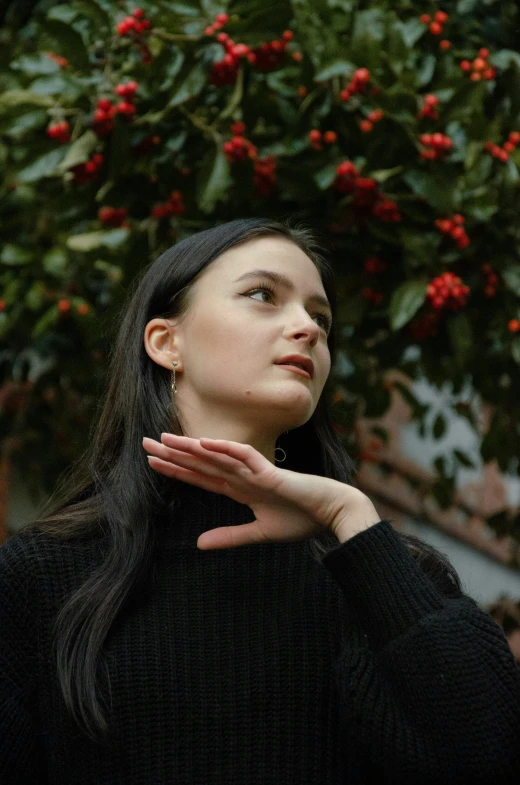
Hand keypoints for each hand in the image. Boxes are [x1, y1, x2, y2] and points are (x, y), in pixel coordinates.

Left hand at [142, 433, 380, 548]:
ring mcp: (255, 472)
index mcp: (240, 489)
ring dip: (191, 447)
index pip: (201, 477)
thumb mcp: (259, 534)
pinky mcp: (270, 473)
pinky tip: (205, 443)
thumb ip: (230, 537)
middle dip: (173, 454)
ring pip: (216, 456)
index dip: (177, 470)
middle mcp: (242, 477)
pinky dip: (225, 449)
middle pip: (201, 463)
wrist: (332, 514)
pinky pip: (245, 457)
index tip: (153, 463)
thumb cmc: (302, 520)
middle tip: (144, 444)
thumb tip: (198, 544)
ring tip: (165, 440)